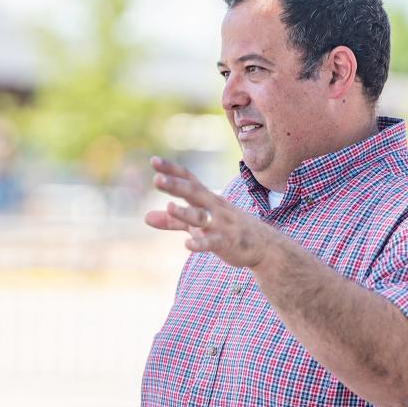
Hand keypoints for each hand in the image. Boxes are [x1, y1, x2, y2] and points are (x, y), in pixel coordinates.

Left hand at [144, 156, 273, 268]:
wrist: (263, 245)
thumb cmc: (225, 229)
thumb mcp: (197, 223)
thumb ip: (171, 221)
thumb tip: (145, 218)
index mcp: (206, 198)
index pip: (188, 179)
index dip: (172, 170)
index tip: (153, 161)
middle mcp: (212, 207)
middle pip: (193, 193)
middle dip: (175, 186)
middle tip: (156, 179)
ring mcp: (220, 224)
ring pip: (201, 216)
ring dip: (185, 212)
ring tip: (169, 207)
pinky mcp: (226, 242)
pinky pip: (212, 242)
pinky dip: (200, 243)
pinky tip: (188, 245)